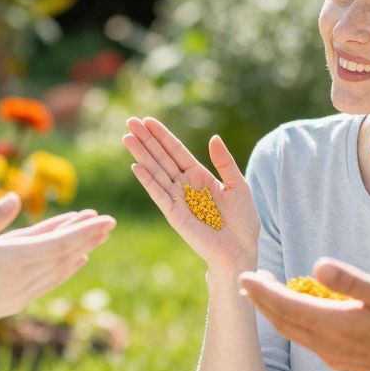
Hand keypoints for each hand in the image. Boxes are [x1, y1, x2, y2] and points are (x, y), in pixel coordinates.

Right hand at [0, 194, 114, 331]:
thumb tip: (16, 198)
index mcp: (9, 259)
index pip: (58, 244)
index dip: (83, 231)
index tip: (103, 219)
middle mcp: (21, 277)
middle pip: (65, 255)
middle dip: (89, 237)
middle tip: (110, 221)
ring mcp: (22, 292)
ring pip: (60, 268)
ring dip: (81, 250)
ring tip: (99, 235)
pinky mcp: (18, 300)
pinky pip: (51, 281)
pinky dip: (67, 268)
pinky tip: (78, 259)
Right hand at [123, 117, 258, 273]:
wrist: (240, 250)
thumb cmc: (242, 220)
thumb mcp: (238, 184)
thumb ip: (225, 162)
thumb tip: (213, 138)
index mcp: (199, 176)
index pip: (177, 151)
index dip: (163, 136)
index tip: (148, 120)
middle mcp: (185, 185)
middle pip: (162, 157)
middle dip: (146, 140)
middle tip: (130, 121)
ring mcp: (177, 199)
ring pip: (156, 172)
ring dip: (142, 155)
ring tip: (127, 137)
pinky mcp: (174, 214)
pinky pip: (158, 194)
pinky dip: (147, 180)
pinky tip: (136, 166)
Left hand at [238, 260, 369, 370]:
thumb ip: (351, 280)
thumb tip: (317, 266)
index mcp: (334, 324)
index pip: (285, 306)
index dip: (261, 291)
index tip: (245, 276)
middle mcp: (327, 344)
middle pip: (281, 321)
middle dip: (261, 300)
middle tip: (249, 279)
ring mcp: (332, 356)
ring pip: (292, 333)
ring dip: (274, 313)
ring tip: (264, 293)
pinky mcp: (339, 361)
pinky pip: (305, 340)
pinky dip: (291, 323)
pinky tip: (296, 312)